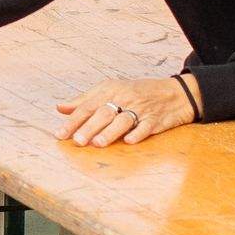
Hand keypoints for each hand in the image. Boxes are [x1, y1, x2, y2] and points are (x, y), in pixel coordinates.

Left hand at [56, 72, 196, 149]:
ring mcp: (141, 109)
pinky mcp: (156, 120)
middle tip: (77, 140)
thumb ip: (85, 100)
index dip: (73, 120)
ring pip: (123, 120)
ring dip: (110, 132)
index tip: (60, 134)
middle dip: (89, 127)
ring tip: (97, 143)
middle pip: (104, 113)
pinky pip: (146, 127)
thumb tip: (60, 108)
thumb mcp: (110, 90)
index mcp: (111, 90)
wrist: (174, 93)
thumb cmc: (136, 92)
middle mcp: (125, 98)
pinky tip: (129, 141)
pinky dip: (138, 134)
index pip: (88, 106)